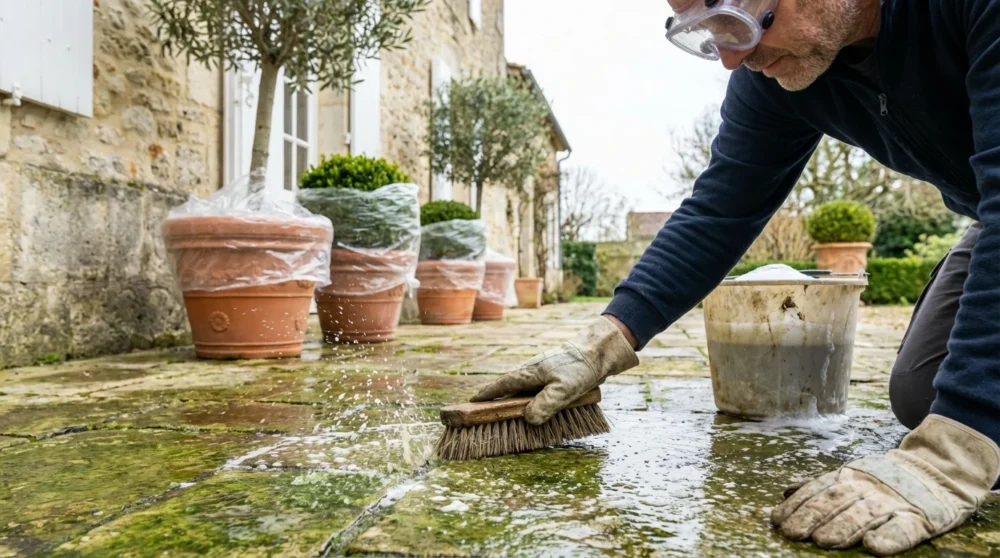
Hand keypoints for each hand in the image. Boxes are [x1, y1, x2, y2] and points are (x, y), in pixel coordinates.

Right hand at [470, 316, 638, 424]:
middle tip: (485, 415)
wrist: (598, 353)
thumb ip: (545, 405)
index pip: (500, 386)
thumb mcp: (563, 390)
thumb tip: (528, 418)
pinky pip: (535, 392)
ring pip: (522, 391)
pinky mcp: (551, 378)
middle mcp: (531, 373)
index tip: (471, 402)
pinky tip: (536, 410)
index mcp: (528, 374)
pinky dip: (530, 401)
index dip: (486, 395)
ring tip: (509, 417)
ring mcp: (541, 375)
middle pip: (508, 389)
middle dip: (497, 401)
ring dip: (514, 403)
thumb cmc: (580, 368)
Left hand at [771, 415, 999, 555]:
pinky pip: (904, 529)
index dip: (797, 505)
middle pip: (836, 501)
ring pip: (865, 514)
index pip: (818, 490)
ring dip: (843, 528)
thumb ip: (822, 484)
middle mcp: (868, 486)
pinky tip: (874, 549)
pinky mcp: (920, 518)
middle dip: (812, 518)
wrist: (939, 471)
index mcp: (850, 476)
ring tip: (824, 542)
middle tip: (792, 534)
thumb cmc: (886, 479)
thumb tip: (786, 490)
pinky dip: (889, 538)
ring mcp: (894, 501)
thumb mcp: (852, 475)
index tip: (777, 520)